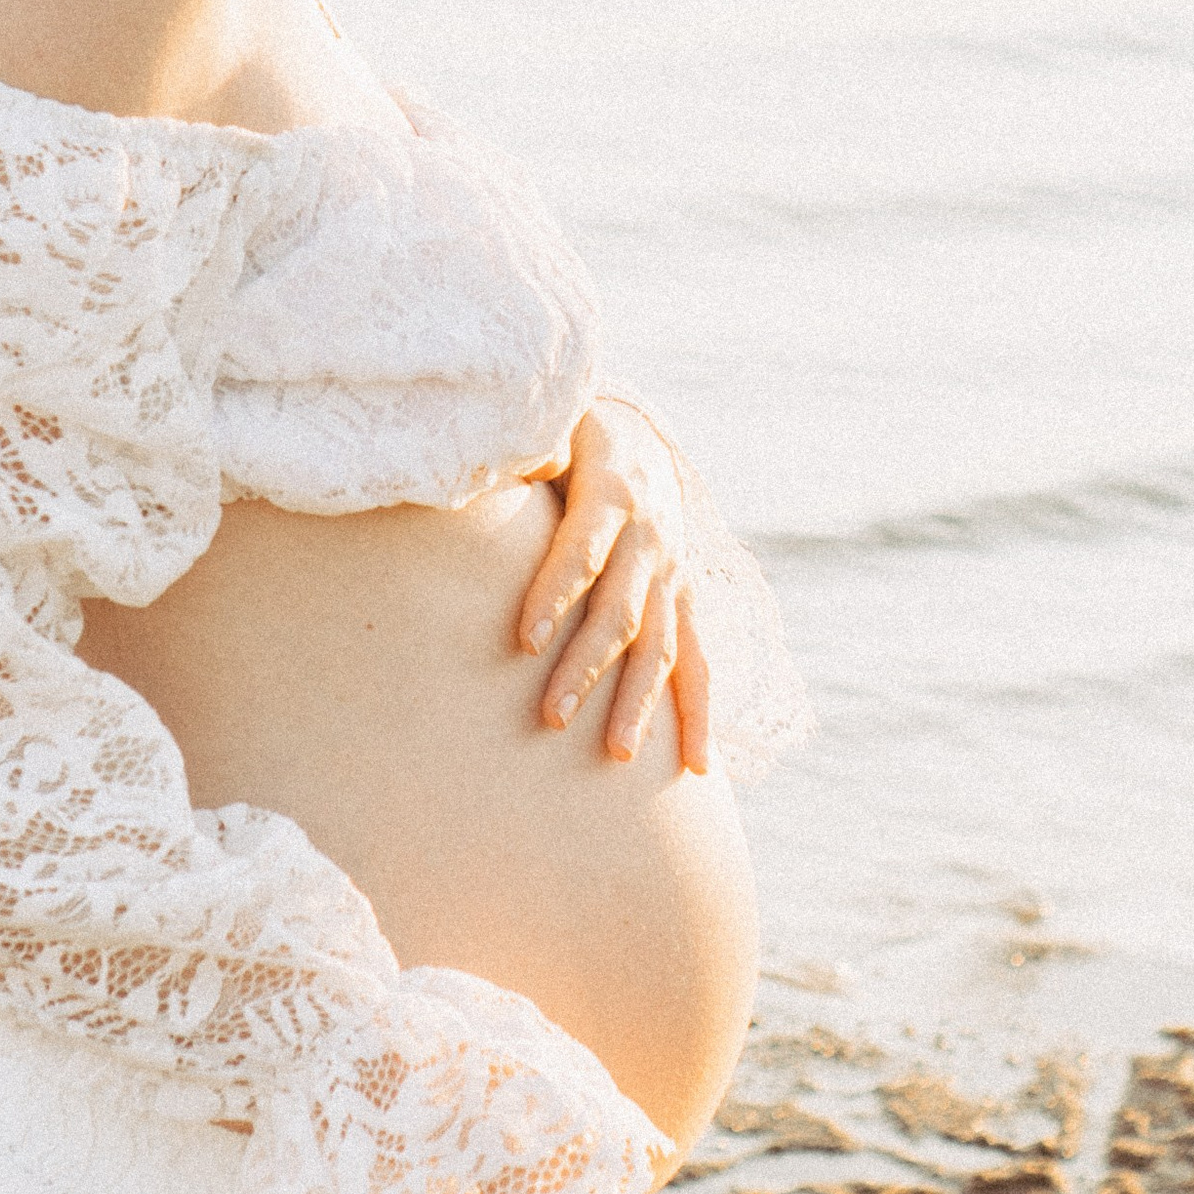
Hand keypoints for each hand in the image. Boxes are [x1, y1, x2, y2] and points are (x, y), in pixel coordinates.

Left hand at [517, 400, 711, 771]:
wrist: (635, 435)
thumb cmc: (570, 436)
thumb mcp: (549, 426)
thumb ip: (523, 448)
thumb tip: (493, 457)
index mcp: (612, 493)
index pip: (582, 550)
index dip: (555, 592)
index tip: (525, 640)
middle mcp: (651, 538)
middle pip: (621, 610)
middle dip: (587, 666)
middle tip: (550, 717)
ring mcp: (674, 574)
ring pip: (660, 645)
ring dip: (639, 701)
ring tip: (615, 755)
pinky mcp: (685, 602)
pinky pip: (699, 663)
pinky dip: (699, 715)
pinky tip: (696, 768)